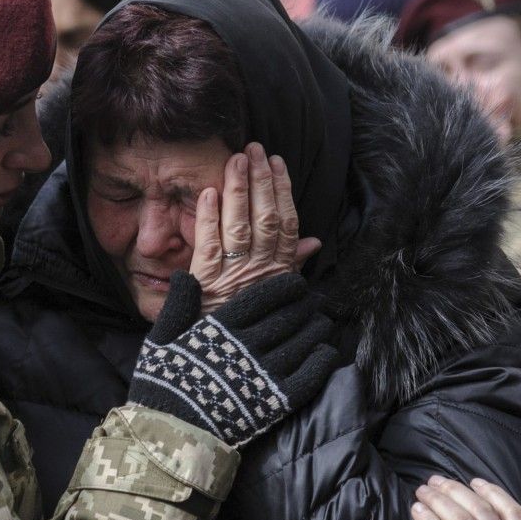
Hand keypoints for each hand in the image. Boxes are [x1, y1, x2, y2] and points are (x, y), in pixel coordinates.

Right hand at [127, 271, 337, 446]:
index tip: (298, 284)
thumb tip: (185, 274)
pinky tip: (326, 352)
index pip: (262, 297)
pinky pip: (309, 376)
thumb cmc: (162, 384)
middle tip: (316, 302)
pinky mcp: (275, 402)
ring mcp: (263, 374)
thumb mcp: (160, 339)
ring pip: (302, 342)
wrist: (170, 433)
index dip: (285, 287)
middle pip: (288, 317)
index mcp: (220, 327)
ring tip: (323, 322)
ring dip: (317, 329)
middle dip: (306, 306)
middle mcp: (246, 345)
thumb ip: (177, 306)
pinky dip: (321, 360)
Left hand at [190, 143, 320, 313]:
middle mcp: (260, 271)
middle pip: (265, 217)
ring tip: (236, 159)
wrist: (224, 370)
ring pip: (240, 224)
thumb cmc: (250, 329)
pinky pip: (209, 244)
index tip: (277, 163)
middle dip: (260, 180)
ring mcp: (233, 276)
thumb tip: (313, 242)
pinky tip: (209, 192)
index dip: (283, 191)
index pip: (286, 223)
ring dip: (238, 189)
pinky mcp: (206, 283)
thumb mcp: (280, 299)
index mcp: (280, 273)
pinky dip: (209, 217)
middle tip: (255, 149)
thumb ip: (294, 266)